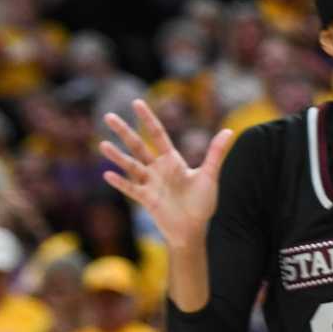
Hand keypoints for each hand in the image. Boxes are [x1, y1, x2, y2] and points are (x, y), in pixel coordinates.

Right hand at [101, 99, 234, 248]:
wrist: (194, 229)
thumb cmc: (202, 203)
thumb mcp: (210, 175)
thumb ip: (216, 153)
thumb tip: (230, 131)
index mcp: (172, 160)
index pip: (157, 134)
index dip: (147, 118)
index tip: (136, 102)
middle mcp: (158, 169)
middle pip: (138, 145)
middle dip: (124, 131)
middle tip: (108, 116)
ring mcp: (150, 183)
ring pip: (131, 165)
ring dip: (117, 156)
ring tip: (102, 144)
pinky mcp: (147, 199)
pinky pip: (131, 188)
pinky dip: (121, 182)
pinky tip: (108, 174)